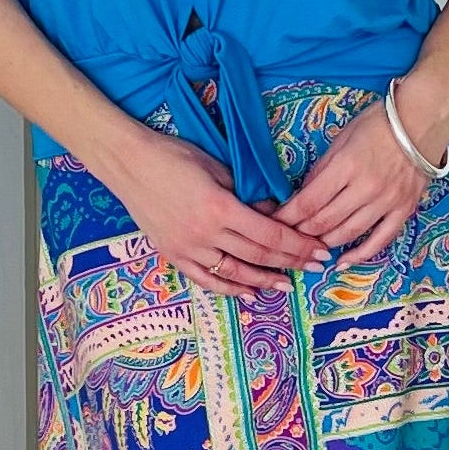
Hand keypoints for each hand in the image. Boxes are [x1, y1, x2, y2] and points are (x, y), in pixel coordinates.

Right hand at [105, 126, 328, 300]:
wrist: (128, 163)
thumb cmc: (173, 156)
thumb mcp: (216, 167)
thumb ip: (246, 194)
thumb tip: (274, 213)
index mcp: (220, 208)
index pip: (270, 235)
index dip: (299, 246)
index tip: (320, 251)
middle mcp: (205, 234)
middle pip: (258, 256)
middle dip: (291, 263)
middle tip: (315, 268)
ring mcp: (187, 248)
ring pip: (234, 273)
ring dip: (264, 281)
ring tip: (286, 285)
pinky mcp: (173, 254)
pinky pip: (206, 279)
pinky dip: (229, 289)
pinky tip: (248, 292)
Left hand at [278, 78, 448, 266]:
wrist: (422, 121)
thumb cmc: (378, 124)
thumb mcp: (341, 140)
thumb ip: (322, 170)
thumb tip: (303, 196)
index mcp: (346, 166)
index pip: (309, 202)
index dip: (287, 217)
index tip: (275, 223)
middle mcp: (366, 188)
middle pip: (324, 222)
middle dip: (300, 232)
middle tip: (287, 237)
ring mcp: (386, 202)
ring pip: (347, 234)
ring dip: (324, 243)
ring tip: (309, 246)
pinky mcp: (403, 211)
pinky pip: (379, 241)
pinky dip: (359, 255)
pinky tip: (341, 263)